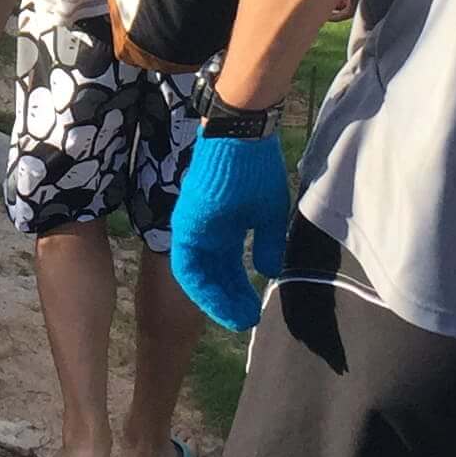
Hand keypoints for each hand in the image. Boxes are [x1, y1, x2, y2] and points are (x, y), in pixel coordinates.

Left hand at [167, 132, 292, 331]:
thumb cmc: (256, 168)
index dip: (239, 290)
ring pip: (198, 275)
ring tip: (237, 319)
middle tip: (246, 321)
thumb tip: (270, 272)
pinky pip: (187, 265)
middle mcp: (206, 229)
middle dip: (230, 299)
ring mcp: (193, 226)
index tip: (253, 311)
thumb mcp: (269, 212)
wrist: (242, 136)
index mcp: (225, 225)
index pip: (228, 266)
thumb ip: (268, 243)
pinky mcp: (185, 223)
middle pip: (214, 274)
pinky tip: (220, 303)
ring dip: (216, 299)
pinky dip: (202, 288)